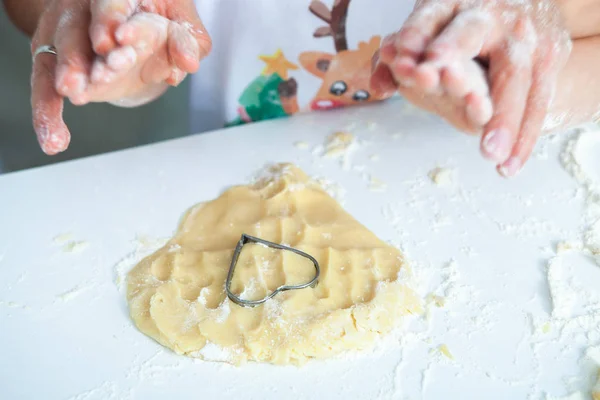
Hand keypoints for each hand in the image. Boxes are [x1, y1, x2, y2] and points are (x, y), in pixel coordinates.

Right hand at [31, 0, 210, 154]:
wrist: (124, 25)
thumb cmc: (154, 18)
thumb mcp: (178, 22)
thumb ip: (186, 39)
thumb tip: (189, 63)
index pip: (111, 1)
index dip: (112, 18)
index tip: (119, 38)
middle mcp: (83, 11)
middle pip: (77, 29)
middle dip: (84, 50)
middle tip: (97, 72)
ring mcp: (66, 36)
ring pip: (60, 55)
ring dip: (68, 76)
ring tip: (75, 92)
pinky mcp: (54, 64)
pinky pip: (45, 88)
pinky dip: (47, 114)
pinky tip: (53, 140)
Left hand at [373, 0, 570, 176]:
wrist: (521, 12)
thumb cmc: (457, 30)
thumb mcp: (423, 37)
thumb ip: (395, 61)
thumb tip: (378, 87)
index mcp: (450, 4)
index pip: (430, 17)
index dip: (417, 34)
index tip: (406, 57)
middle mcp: (487, 15)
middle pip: (472, 38)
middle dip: (459, 65)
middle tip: (447, 83)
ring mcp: (521, 35)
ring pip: (514, 75)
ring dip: (503, 117)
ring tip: (490, 152)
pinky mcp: (547, 57)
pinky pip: (539, 100)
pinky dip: (524, 135)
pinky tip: (508, 165)